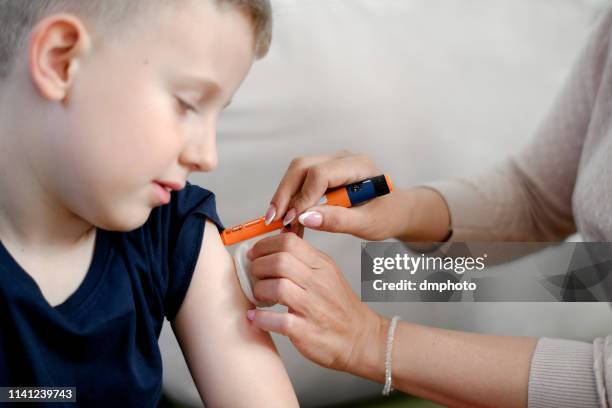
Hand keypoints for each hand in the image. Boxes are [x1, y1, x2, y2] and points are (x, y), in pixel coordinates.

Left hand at [245, 232, 386, 376]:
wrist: (360, 338)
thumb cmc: (338, 306)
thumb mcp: (327, 273)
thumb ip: (303, 258)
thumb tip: (273, 243)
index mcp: (322, 265)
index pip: (289, 242)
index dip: (264, 246)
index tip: (254, 254)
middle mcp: (319, 283)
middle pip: (280, 261)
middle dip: (258, 267)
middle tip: (253, 275)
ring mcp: (314, 308)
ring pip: (277, 288)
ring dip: (259, 290)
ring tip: (258, 296)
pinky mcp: (307, 331)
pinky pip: (278, 320)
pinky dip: (261, 318)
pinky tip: (255, 317)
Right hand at [264, 151, 401, 239]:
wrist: (394, 210)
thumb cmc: (387, 215)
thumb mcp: (368, 224)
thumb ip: (338, 221)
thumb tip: (305, 218)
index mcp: (359, 166)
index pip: (320, 174)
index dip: (303, 197)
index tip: (293, 220)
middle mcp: (342, 158)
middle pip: (302, 167)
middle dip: (284, 194)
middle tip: (274, 220)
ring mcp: (331, 163)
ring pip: (296, 172)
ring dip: (284, 197)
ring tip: (281, 224)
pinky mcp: (323, 173)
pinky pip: (300, 181)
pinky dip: (291, 200)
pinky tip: (290, 221)